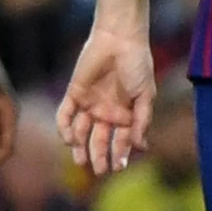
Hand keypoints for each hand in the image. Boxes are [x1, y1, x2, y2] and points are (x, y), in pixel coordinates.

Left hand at [56, 24, 156, 175]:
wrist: (120, 39)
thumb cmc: (137, 65)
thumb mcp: (145, 96)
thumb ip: (141, 121)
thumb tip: (141, 147)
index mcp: (124, 115)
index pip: (121, 141)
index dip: (120, 155)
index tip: (119, 168)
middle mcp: (106, 113)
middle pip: (99, 140)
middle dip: (98, 156)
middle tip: (98, 171)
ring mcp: (89, 103)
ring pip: (81, 131)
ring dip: (80, 147)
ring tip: (81, 161)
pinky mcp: (74, 93)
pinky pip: (66, 114)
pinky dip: (65, 127)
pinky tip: (69, 139)